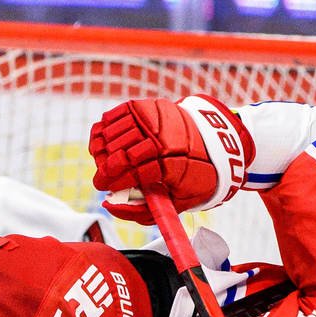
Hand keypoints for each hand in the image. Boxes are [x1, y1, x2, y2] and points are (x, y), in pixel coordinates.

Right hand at [89, 95, 254, 223]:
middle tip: (101, 178)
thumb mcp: (177, 203)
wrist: (214, 142)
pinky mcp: (149, 106)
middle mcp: (164, 139)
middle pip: (122, 152)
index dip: (115, 182)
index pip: (136, 173)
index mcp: (174, 165)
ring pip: (116, 133)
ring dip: (103, 150)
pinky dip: (105, 129)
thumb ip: (142, 210)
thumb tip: (110, 206)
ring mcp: (156, 119)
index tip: (104, 188)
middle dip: (105, 168)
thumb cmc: (194, 177)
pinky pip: (116, 115)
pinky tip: (105, 142)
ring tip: (104, 162)